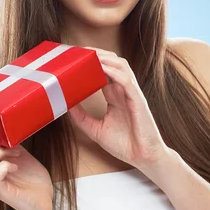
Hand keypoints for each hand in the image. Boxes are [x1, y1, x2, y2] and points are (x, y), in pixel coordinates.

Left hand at [68, 47, 168, 168]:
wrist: (144, 159)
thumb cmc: (125, 145)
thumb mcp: (96, 130)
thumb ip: (81, 117)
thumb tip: (65, 105)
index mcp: (115, 96)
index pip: (103, 71)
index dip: (90, 62)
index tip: (73, 57)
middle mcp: (124, 91)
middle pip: (112, 63)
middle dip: (96, 53)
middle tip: (77, 50)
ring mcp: (132, 94)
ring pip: (121, 66)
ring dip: (104, 57)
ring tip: (87, 53)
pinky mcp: (138, 101)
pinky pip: (126, 80)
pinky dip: (113, 71)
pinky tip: (100, 66)